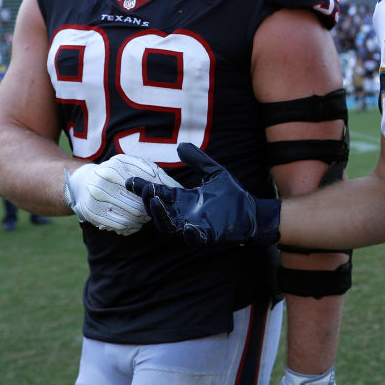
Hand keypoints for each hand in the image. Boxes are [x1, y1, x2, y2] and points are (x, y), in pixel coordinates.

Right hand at [63, 154, 173, 235]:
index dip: (164, 190)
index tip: (172, 197)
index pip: (151, 178)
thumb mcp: (131, 166)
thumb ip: (153, 174)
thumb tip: (177, 188)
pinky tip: (134, 223)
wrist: (82, 184)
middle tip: (157, 210)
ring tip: (145, 216)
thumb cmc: (115, 175)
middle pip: (143, 199)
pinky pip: (120, 224)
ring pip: (133, 214)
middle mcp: (107, 176)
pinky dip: (131, 226)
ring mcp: (98, 194)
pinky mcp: (92, 211)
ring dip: (144, 218)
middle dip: (153, 207)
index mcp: (120, 162)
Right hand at [126, 143, 279, 246]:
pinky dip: (189, 234)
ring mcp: (195, 225)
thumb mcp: (214, 173)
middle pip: (159, 210)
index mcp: (184, 199)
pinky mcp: (208, 235)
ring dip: (161, 216)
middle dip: (149, 201)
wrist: (253, 212)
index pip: (160, 193)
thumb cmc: (233, 195)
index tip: (130, 180)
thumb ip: (198, 161)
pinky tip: (186, 226)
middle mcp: (185, 214)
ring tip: (154, 203)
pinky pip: (194, 238)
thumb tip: (180, 145)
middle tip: (143, 190)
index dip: (145, 187)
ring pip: (170, 225)